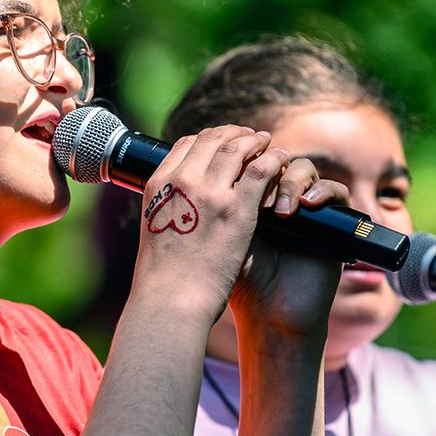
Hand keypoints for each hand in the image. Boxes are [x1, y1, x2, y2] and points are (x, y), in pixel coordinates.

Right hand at [133, 127, 345, 328]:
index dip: (207, 139)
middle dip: (233, 134)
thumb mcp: (154, 232)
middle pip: (212, 139)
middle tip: (249, 138)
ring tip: (266, 144)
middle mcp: (183, 181)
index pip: (185, 145)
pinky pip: (262, 169)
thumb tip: (178, 209)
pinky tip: (281, 159)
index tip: (220, 144)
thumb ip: (167, 212)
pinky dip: (273, 159)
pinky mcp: (238, 209)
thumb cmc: (162, 278)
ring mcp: (211, 193)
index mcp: (158, 185)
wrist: (171, 301)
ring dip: (255, 141)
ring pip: (238, 147)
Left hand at [228, 157, 348, 340]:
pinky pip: (336, 191)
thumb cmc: (238, 280)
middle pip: (275, 157)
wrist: (267, 315)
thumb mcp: (222, 236)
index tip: (230, 179)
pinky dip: (322, 191)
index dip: (243, 158)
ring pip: (304, 168)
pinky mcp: (331, 223)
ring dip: (290, 183)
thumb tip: (205, 164)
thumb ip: (216, 202)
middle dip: (264, 169)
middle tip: (252, 198)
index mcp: (249, 195)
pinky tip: (306, 206)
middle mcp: (278, 197)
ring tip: (277, 212)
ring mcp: (306, 208)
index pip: (249, 157)